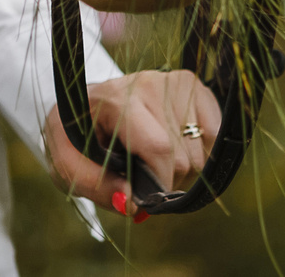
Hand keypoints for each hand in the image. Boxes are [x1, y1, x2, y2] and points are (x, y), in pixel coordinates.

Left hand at [43, 69, 223, 218]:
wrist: (88, 102)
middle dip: (166, 179)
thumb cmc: (78, 135)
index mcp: (115, 101)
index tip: (148, 198)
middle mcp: (148, 84)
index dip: (160, 183)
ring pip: (202, 152)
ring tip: (152, 153)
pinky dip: (200, 150)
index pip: (159, 147)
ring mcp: (173, 80)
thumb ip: (95, 185)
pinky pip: (216, 135)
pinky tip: (174, 140)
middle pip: (184, 158)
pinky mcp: (192, 84)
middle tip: (141, 171)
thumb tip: (133, 203)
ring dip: (183, 166)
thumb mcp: (67, 164)